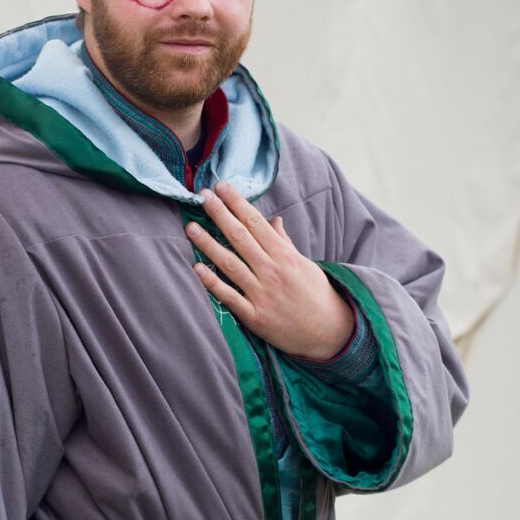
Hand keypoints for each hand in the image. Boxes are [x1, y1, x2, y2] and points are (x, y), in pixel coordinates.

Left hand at [185, 181, 354, 359]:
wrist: (329, 333)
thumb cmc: (316, 295)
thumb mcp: (305, 264)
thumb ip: (285, 243)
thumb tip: (274, 220)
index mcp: (285, 255)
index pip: (256, 223)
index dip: (237, 203)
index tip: (221, 187)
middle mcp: (272, 271)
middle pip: (240, 238)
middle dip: (220, 215)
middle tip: (202, 196)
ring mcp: (262, 294)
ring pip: (230, 264)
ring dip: (208, 244)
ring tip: (191, 228)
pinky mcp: (255, 317)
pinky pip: (229, 297)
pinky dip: (212, 283)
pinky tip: (196, 268)